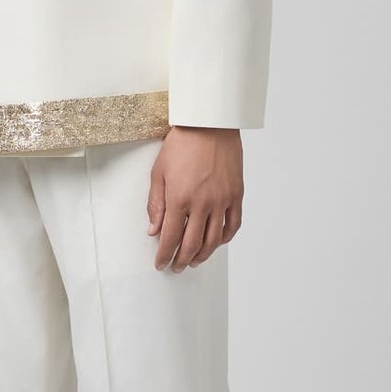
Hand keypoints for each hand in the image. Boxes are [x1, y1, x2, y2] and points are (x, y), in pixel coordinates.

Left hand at [146, 126, 242, 269]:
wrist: (210, 124)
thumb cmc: (182, 144)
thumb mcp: (159, 172)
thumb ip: (156, 204)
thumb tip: (154, 230)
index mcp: (180, 198)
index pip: (170, 238)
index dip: (164, 255)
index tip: (161, 264)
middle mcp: (203, 204)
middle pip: (192, 244)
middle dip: (182, 260)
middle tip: (176, 267)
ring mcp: (222, 201)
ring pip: (214, 240)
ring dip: (203, 255)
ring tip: (194, 261)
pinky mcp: (236, 195)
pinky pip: (233, 225)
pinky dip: (224, 239)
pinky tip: (216, 243)